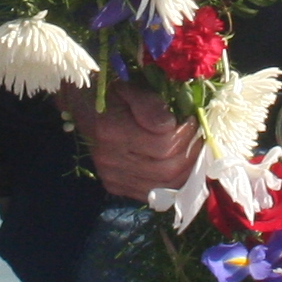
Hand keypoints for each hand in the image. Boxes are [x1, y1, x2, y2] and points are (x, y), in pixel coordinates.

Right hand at [57, 84, 203, 202]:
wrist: (82, 106)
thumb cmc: (111, 92)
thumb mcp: (131, 88)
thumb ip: (150, 104)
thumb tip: (171, 124)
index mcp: (112, 130)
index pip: (163, 144)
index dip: (186, 134)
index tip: (193, 120)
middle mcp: (109, 159)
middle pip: (166, 169)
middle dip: (191, 154)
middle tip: (199, 137)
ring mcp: (111, 176)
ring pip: (163, 185)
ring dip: (188, 170)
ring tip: (194, 151)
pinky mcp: (114, 185)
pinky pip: (153, 193)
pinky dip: (172, 183)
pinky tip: (179, 165)